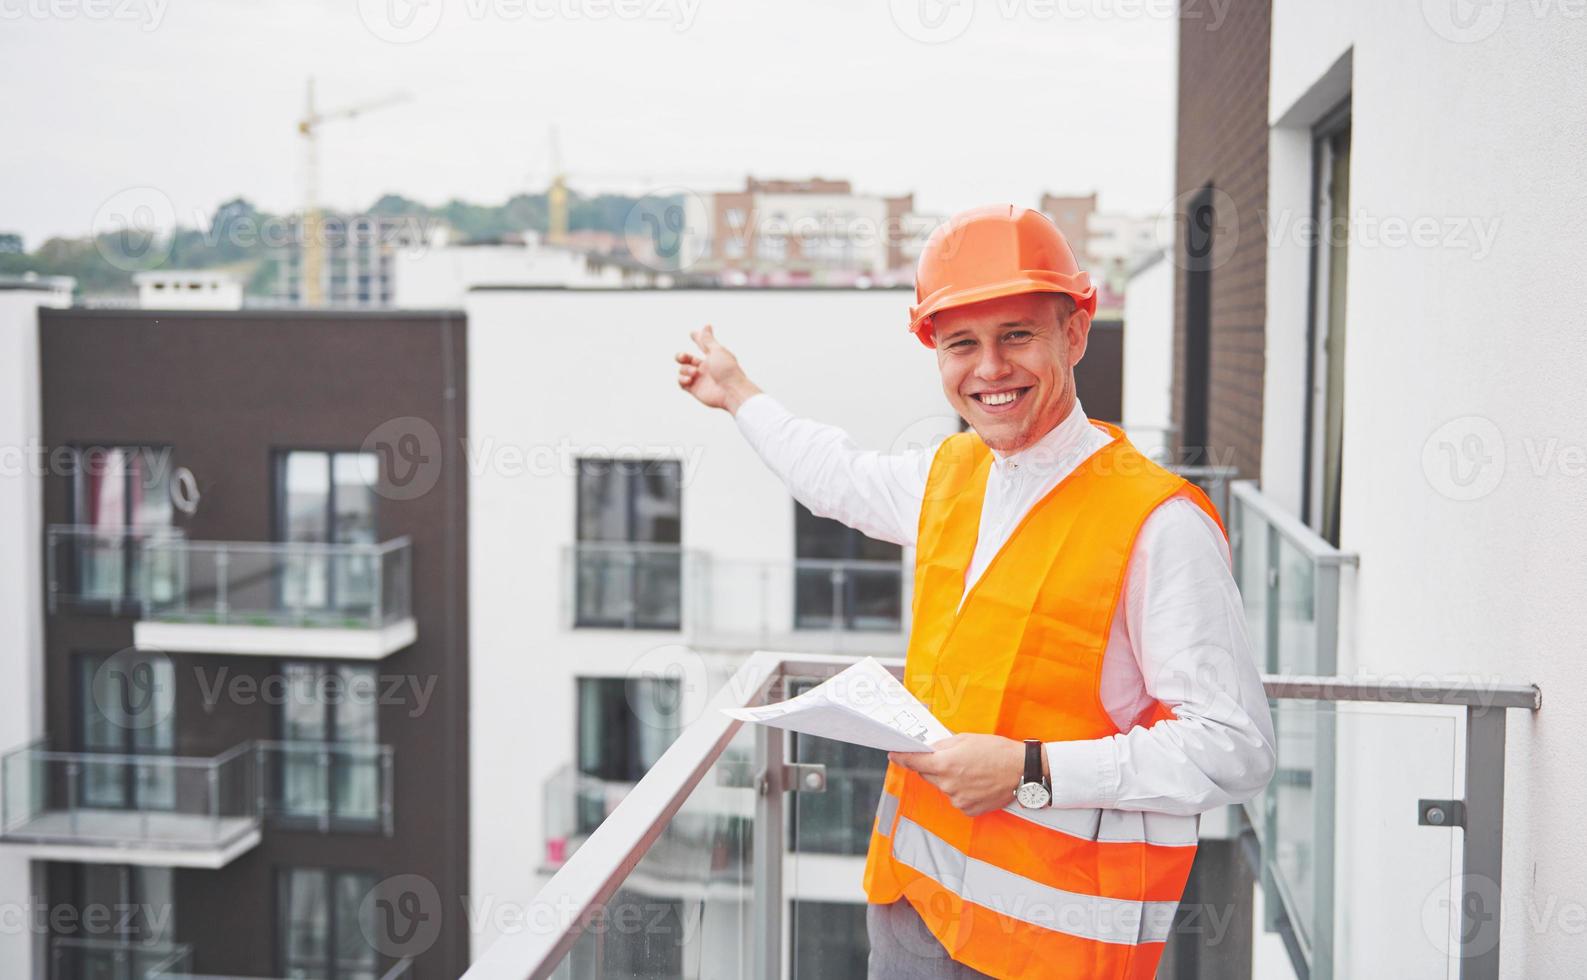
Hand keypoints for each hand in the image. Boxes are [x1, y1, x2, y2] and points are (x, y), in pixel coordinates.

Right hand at [675, 324, 760, 412]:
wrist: (731, 391)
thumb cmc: (727, 369)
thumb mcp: (717, 351)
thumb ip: (708, 340)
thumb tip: (706, 325)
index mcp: (712, 357)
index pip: (702, 345)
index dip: (697, 338)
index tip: (692, 333)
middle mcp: (705, 367)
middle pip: (687, 359)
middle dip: (681, 356)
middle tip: (683, 357)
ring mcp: (700, 379)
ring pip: (683, 370)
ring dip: (685, 369)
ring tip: (695, 373)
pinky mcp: (695, 389)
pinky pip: (681, 383)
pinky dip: (682, 379)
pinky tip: (689, 379)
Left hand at [888, 733, 1028, 817]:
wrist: (1022, 771)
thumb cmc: (997, 751)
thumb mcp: (967, 739)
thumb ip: (943, 746)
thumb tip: (928, 750)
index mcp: (945, 763)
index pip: (914, 762)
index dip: (901, 758)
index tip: (893, 755)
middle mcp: (948, 784)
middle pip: (928, 775)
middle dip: (935, 767)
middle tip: (954, 759)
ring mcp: (957, 799)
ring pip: (943, 787)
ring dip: (950, 780)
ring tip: (972, 771)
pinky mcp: (968, 810)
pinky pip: (956, 799)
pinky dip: (962, 791)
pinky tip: (977, 783)